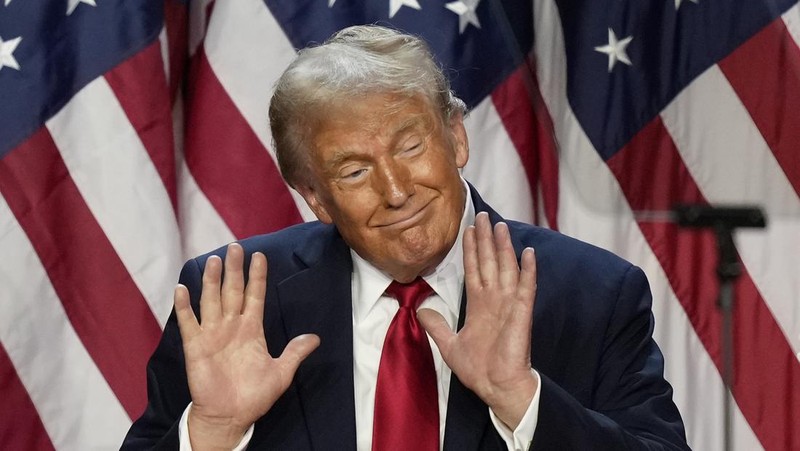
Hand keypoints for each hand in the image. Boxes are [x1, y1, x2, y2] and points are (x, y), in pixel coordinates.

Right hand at [174, 243, 319, 449]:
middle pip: (232, 291)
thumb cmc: (254, 395)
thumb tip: (315, 338)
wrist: (229, 416)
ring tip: (213, 259)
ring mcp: (212, 334)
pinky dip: (184, 306)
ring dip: (211, 280)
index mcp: (251, 329)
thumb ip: (295, 352)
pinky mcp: (196, 346)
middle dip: (234, 269)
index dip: (257, 276)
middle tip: (235, 246)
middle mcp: (231, 326)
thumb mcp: (281, 373)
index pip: (255, 296)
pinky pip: (189, 323)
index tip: (260, 256)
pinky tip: (181, 288)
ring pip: (211, 300)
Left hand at [418, 212, 536, 428]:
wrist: (496, 386)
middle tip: (483, 215)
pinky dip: (527, 270)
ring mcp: (508, 304)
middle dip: (486, 239)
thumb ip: (436, 325)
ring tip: (501, 225)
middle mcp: (494, 299)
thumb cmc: (478, 369)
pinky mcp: (520, 313)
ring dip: (504, 247)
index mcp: (479, 305)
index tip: (468, 229)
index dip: (470, 249)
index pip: (473, 269)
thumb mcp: (449, 344)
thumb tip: (420, 309)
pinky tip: (527, 252)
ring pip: (505, 268)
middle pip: (488, 262)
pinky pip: (525, 287)